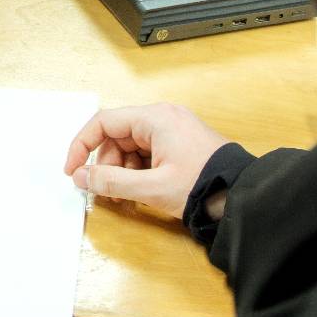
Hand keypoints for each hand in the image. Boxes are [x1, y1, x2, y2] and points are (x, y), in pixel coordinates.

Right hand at [62, 101, 228, 221]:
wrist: (244, 197)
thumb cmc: (203, 186)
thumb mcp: (151, 188)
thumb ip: (111, 182)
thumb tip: (81, 178)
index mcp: (155, 119)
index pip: (103, 123)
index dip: (82, 146)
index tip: (72, 170)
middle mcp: (163, 118)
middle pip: (117, 137)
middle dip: (106, 166)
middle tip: (104, 192)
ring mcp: (173, 130)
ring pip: (131, 148)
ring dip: (122, 172)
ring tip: (126, 197)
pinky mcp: (180, 145)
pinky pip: (147, 154)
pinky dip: (138, 172)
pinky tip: (141, 193)